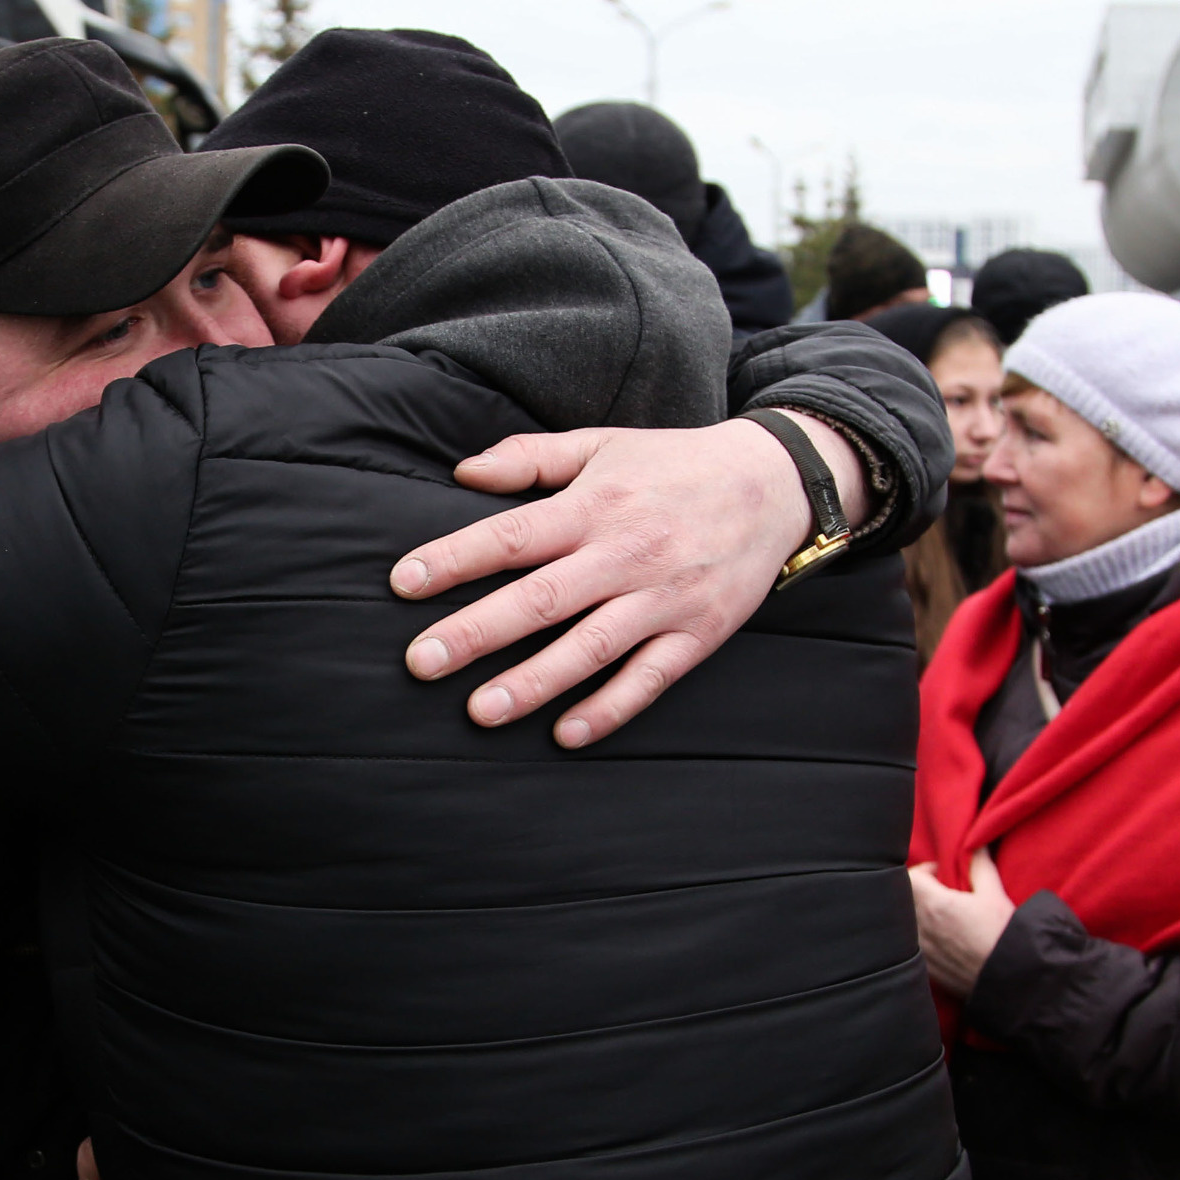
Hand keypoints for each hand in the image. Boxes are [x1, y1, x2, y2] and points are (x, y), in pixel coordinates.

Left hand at [390, 412, 871, 749]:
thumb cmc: (672, 466)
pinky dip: (610, 708)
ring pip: (590, 648)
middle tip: (420, 662)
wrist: (775, 484)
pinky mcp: (696, 634)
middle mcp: (624, 554)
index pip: (510, 535)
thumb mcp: (602, 445)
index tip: (403, 583)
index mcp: (593, 505)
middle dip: (476, 632)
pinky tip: (567, 734)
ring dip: (534, 683)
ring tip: (480, 712)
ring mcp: (662, 599)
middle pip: (540, 598)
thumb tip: (462, 472)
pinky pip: (649, 679)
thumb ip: (530, 457)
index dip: (455, 558)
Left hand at [909, 848, 1016, 998]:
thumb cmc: (1003, 935)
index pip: (910, 876)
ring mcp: (920, 951)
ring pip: (908, 924)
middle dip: (921, 891)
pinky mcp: (925, 969)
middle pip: (906, 899)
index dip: (925, 870)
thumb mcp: (995, 895)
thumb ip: (980, 866)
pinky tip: (946, 940)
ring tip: (945, 916)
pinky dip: (924, 938)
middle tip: (943, 892)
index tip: (941, 873)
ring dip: (921, 915)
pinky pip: (914, 946)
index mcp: (933, 904)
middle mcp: (919, 927)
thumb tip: (977, 846)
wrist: (1010, 979)